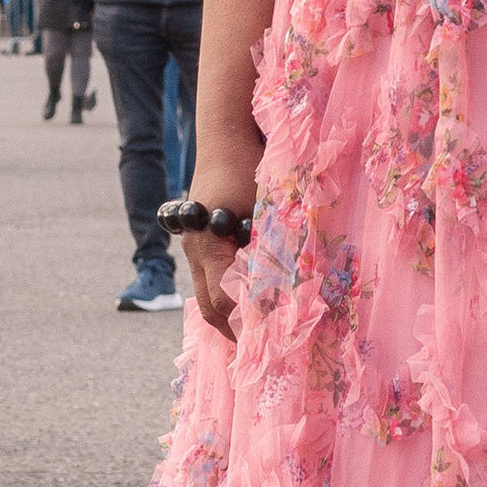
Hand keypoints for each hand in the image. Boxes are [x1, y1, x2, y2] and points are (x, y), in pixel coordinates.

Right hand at [179, 148, 260, 340]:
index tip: (271, 337)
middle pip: (209, 305)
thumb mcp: (264, 204)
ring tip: (259, 335)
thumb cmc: (247, 165)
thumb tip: (291, 285)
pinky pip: (211, 279)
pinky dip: (229, 296)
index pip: (223, 297)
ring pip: (207, 294)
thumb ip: (273, 244)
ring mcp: (196, 246)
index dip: (247, 319)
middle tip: (263, 349)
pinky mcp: (204, 242)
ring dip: (231, 315)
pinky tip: (253, 305)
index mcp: (206, 245)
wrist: (226, 136)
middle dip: (234, 329)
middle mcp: (195, 250)